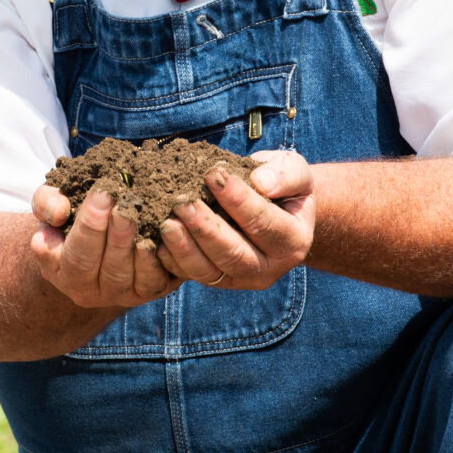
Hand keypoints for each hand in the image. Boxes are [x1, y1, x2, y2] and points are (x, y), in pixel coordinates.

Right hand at [30, 185, 181, 307]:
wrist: (99, 230)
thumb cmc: (71, 214)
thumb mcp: (50, 203)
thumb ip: (46, 203)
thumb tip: (58, 212)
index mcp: (60, 271)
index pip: (75, 255)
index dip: (90, 226)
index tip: (103, 194)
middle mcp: (89, 291)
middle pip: (105, 269)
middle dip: (116, 237)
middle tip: (125, 206)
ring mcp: (120, 295)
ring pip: (130, 278)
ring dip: (137, 249)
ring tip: (143, 219)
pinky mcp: (148, 291)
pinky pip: (154, 282)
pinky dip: (159, 261)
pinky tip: (163, 235)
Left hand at [157, 150, 314, 289]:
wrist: (276, 209)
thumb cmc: (282, 185)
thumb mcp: (294, 172)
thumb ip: (286, 174)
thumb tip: (261, 182)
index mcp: (293, 241)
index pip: (263, 223)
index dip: (237, 199)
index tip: (213, 174)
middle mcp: (269, 268)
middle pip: (234, 254)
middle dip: (206, 228)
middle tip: (182, 203)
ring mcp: (241, 278)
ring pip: (210, 271)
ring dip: (185, 248)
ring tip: (167, 223)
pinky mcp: (217, 280)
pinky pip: (193, 275)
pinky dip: (174, 260)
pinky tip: (158, 242)